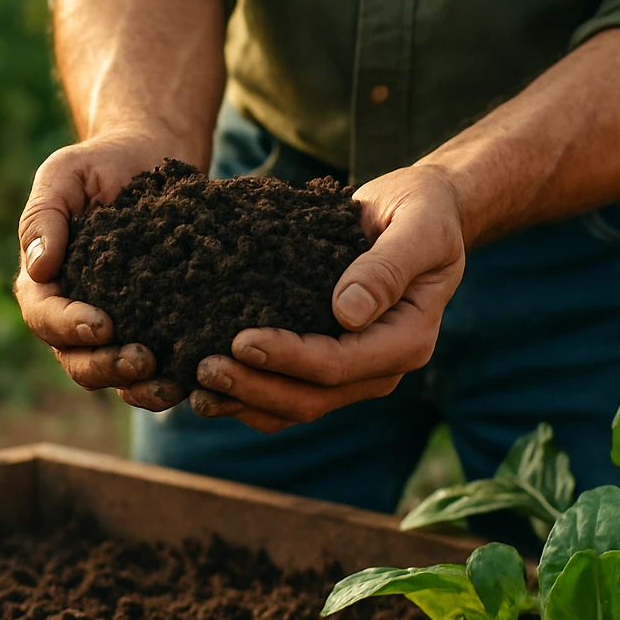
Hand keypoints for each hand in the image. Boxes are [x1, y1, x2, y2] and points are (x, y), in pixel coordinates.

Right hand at [15, 128, 205, 411]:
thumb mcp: (64, 174)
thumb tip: (38, 267)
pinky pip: (152, 368)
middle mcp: (71, 313)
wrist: (152, 158)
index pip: (44, 316)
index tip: (103, 323)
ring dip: (137, 386)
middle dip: (105, 366)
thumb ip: (44, 216)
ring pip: (113, 374)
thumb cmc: (102, 163)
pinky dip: (168, 379)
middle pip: (76, 359)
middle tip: (142, 360)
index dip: (68, 326)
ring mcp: (111, 327)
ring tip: (171, 382)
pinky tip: (194, 377)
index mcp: (43, 281)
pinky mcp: (151, 329)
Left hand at [189, 166, 466, 431]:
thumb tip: (348, 312)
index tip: (240, 340)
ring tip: (196, 386)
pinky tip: (208, 386)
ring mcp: (356, 373)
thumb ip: (387, 267)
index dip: (288, 358)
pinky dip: (249, 395)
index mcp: (407, 340)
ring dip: (245, 400)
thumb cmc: (423, 213)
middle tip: (203, 368)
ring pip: (295, 406)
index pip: (339, 363)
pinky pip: (287, 393)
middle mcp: (382, 367)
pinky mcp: (331, 365)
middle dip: (255, 387)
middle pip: (311, 397)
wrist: (424, 214)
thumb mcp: (418, 227)